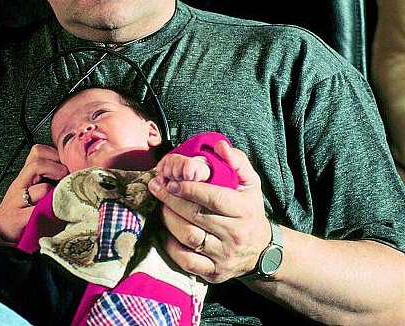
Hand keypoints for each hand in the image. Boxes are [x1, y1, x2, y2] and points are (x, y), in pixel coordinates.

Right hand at [0, 144, 68, 241]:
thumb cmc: (16, 213)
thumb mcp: (26, 192)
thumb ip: (42, 180)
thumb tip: (70, 173)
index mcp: (23, 177)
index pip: (37, 152)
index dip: (54, 154)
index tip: (65, 165)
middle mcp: (19, 186)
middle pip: (37, 164)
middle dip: (58, 169)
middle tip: (67, 180)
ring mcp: (18, 202)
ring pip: (43, 189)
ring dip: (58, 193)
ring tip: (64, 199)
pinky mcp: (20, 220)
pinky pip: (40, 211)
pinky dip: (53, 212)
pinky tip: (59, 216)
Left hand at [148, 139, 270, 282]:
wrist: (262, 251)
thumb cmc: (249, 210)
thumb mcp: (250, 184)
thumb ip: (236, 161)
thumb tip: (219, 145)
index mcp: (244, 211)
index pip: (213, 198)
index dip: (188, 188)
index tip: (170, 180)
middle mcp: (235, 235)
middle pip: (195, 216)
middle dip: (171, 199)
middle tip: (156, 187)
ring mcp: (224, 256)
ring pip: (188, 236)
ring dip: (169, 219)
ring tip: (161, 206)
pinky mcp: (214, 272)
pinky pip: (186, 260)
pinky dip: (171, 246)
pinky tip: (166, 231)